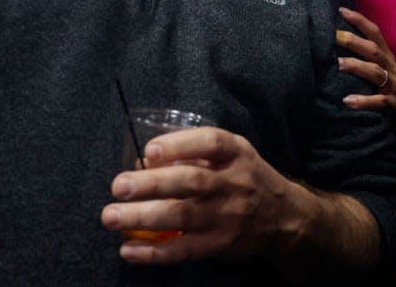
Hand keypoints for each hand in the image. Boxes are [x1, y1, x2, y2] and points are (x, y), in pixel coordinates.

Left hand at [100, 127, 299, 264]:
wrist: (284, 217)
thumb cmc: (246, 177)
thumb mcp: (234, 154)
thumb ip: (196, 154)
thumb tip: (141, 162)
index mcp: (236, 153)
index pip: (210, 143)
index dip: (179, 145)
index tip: (150, 151)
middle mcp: (234, 183)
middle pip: (191, 182)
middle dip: (152, 184)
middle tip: (118, 186)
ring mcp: (227, 216)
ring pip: (183, 217)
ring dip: (143, 218)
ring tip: (111, 216)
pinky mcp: (220, 245)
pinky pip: (184, 250)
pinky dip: (154, 253)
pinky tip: (128, 251)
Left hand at [335, 7, 395, 128]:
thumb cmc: (391, 87)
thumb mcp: (382, 68)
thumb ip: (366, 55)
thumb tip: (339, 40)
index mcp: (387, 57)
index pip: (375, 34)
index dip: (360, 21)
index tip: (341, 10)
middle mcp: (391, 68)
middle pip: (373, 51)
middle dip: (353, 41)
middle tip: (333, 36)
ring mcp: (393, 86)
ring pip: (376, 73)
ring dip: (357, 67)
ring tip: (338, 64)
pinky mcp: (394, 106)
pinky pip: (380, 102)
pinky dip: (364, 101)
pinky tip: (348, 101)